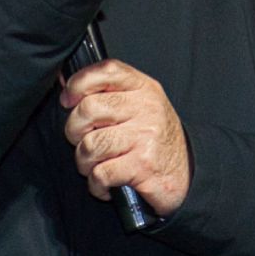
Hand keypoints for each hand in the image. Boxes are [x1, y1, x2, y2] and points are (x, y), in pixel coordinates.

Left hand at [60, 59, 191, 215]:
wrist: (188, 175)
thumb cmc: (154, 140)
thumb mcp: (140, 107)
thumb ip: (108, 94)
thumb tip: (66, 91)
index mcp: (144, 88)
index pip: (106, 71)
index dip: (78, 84)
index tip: (68, 101)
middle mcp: (146, 108)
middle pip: (88, 110)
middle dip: (74, 132)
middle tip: (84, 142)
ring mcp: (146, 137)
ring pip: (90, 145)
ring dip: (84, 162)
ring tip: (96, 166)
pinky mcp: (143, 166)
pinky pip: (100, 173)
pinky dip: (96, 185)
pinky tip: (105, 184)